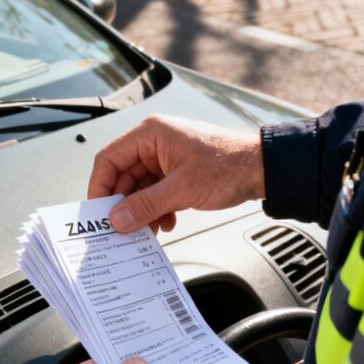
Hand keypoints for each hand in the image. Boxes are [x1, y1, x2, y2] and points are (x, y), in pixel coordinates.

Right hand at [88, 115, 264, 233]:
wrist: (264, 169)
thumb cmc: (230, 165)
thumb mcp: (182, 189)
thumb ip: (145, 205)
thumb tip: (117, 219)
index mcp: (150, 134)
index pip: (109, 159)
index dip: (100, 186)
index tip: (99, 211)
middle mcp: (154, 143)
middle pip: (122, 176)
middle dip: (124, 204)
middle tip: (123, 227)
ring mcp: (165, 157)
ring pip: (139, 187)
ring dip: (142, 210)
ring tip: (148, 229)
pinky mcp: (176, 171)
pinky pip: (155, 191)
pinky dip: (156, 209)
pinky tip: (166, 222)